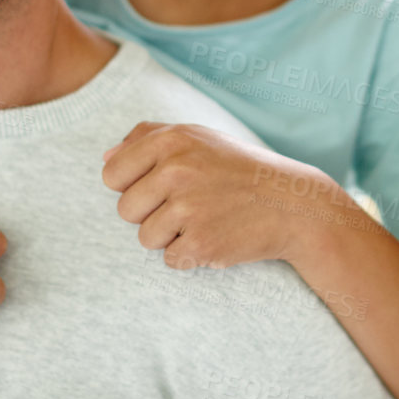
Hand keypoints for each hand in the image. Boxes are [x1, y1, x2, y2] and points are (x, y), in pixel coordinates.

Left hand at [101, 121, 352, 269]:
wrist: (292, 204)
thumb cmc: (239, 169)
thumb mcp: (199, 138)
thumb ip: (148, 139)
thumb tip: (105, 158)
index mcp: (171, 140)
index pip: (112, 175)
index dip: (132, 186)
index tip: (160, 187)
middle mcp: (176, 170)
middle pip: (125, 211)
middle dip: (151, 214)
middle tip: (189, 205)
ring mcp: (188, 208)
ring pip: (145, 238)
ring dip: (170, 236)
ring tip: (205, 219)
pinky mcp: (200, 244)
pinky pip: (169, 260)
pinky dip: (190, 255)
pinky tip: (216, 235)